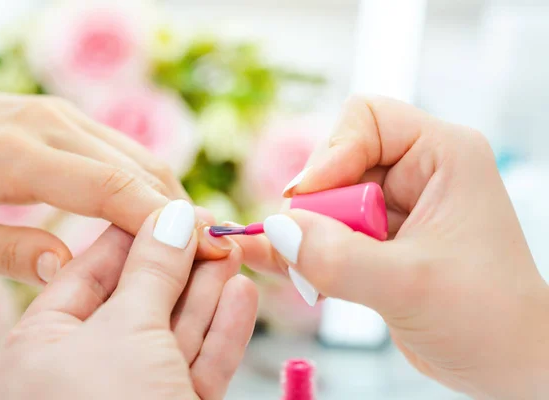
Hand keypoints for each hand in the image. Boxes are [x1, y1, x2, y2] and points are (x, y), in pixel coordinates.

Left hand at [0, 90, 229, 284]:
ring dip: (168, 199)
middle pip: (138, 169)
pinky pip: (120, 151)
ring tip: (192, 241)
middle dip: (180, 213)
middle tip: (214, 253)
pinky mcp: (63, 119)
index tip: (204, 249)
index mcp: (13, 154)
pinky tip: (154, 215)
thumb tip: (63, 268)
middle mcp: (47, 124)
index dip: (161, 221)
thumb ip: (0, 252)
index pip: (110, 187)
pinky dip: (147, 184)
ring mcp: (59, 116)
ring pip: (137, 157)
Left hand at [0, 200, 257, 399]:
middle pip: (140, 299)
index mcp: (43, 350)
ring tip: (232, 251)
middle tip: (213, 226)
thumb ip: (153, 271)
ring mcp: (133, 394)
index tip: (172, 205)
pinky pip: (199, 363)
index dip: (134, 233)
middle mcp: (84, 372)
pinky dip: (222, 328)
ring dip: (207, 290)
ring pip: (175, 330)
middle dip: (180, 262)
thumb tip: (174, 215)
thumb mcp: (129, 331)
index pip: (90, 271)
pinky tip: (239, 294)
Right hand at [238, 96, 548, 398]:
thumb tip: (274, 230)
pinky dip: (304, 252)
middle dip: (318, 210)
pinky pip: (326, 233)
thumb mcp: (409, 284)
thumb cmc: (487, 319)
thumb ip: (338, 257)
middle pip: (337, 165)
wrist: (502, 364)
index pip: (367, 119)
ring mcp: (394, 209)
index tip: (307, 198)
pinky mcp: (377, 241)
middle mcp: (416, 173)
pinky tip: (282, 269)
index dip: (330, 153)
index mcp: (442, 155)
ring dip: (308, 238)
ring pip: (325, 202)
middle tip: (311, 253)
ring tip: (309, 280)